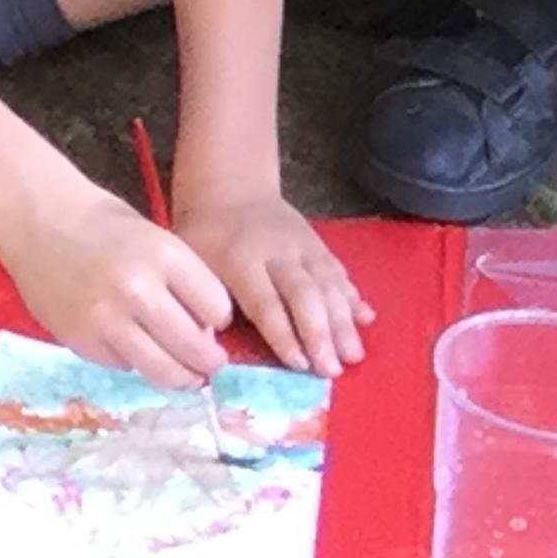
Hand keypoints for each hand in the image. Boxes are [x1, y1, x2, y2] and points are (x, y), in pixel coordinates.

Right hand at [5, 187, 234, 387]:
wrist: (38, 218)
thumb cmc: (103, 223)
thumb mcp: (157, 238)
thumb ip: (182, 281)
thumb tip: (203, 335)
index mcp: (165, 256)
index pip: (216, 308)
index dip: (220, 318)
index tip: (214, 322)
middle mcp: (138, 290)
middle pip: (193, 346)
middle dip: (209, 360)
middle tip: (212, 364)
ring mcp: (106, 319)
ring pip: (161, 369)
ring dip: (181, 377)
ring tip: (188, 377)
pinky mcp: (79, 339)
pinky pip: (122, 365)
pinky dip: (134, 363)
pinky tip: (136, 351)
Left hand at [179, 192, 373, 377]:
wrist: (231, 187)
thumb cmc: (204, 235)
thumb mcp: (190, 263)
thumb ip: (203, 301)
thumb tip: (215, 346)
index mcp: (240, 259)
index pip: (266, 302)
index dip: (284, 335)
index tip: (299, 365)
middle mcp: (278, 252)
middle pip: (304, 295)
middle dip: (321, 334)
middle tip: (333, 370)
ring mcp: (302, 246)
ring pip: (328, 284)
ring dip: (343, 322)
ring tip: (354, 355)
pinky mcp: (318, 244)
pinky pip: (338, 272)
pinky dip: (353, 296)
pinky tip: (366, 319)